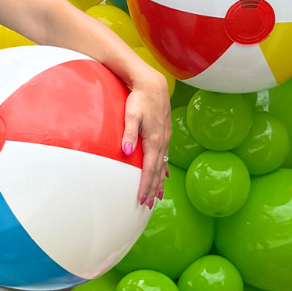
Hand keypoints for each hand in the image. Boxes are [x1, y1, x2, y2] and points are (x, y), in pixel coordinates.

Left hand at [121, 63, 172, 207]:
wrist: (153, 85)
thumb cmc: (140, 99)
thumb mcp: (131, 115)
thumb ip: (129, 134)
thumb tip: (127, 152)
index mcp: (154, 141)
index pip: (150, 169)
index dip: (145, 185)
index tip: (141, 199)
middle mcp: (162, 143)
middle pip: (158, 172)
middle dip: (153, 189)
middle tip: (147, 205)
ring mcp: (165, 139)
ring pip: (163, 166)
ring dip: (159, 182)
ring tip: (157, 196)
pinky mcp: (164, 135)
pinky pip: (164, 158)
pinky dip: (163, 170)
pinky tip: (164, 176)